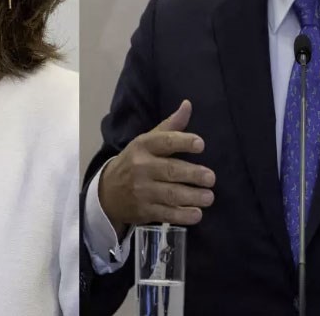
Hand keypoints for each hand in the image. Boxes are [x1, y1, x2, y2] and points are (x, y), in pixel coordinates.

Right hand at [98, 100, 215, 237]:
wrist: (108, 192)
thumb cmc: (135, 162)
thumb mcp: (147, 141)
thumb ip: (170, 126)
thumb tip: (188, 104)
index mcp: (143, 146)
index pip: (164, 141)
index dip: (183, 142)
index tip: (200, 144)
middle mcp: (141, 167)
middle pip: (170, 170)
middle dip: (193, 174)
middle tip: (211, 178)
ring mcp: (142, 190)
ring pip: (170, 194)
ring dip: (192, 196)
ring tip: (209, 197)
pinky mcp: (144, 210)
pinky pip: (167, 213)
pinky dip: (183, 215)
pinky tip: (197, 213)